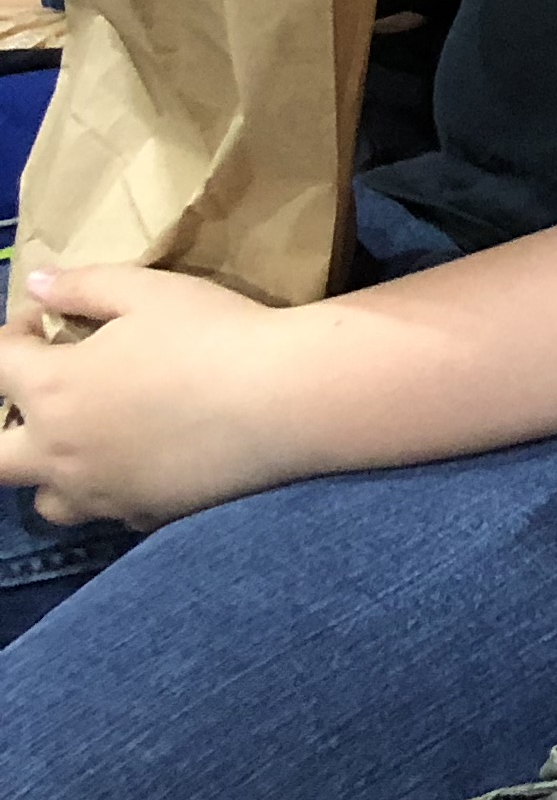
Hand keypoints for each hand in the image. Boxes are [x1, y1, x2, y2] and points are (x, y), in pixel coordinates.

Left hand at [0, 266, 303, 527]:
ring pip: (44, 499)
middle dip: (4, 424)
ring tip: (89, 443)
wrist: (285, 400)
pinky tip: (147, 461)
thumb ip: (83, 286)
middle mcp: (60, 450)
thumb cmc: (213, 335)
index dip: (12, 338)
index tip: (41, 323)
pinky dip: (112, 488)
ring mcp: (100, 490)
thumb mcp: (148, 291)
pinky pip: (108, 510)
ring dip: (51, 471)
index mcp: (52, 388)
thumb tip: (37, 284)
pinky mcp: (144, 514)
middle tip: (45, 397)